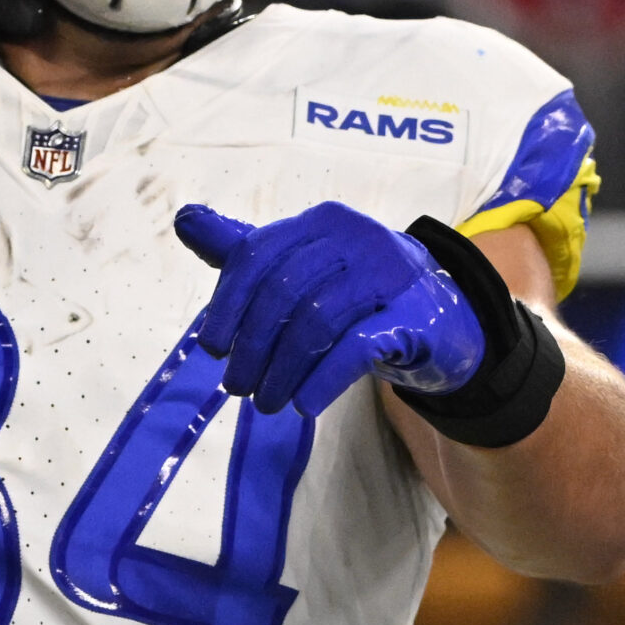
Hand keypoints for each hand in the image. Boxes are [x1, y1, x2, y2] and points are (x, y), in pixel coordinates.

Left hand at [176, 201, 485, 416]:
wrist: (440, 320)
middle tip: (238, 386)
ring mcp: (389, 272)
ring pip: (315, 321)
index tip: (213, 348)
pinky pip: (357, 347)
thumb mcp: (302, 267)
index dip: (226, 305)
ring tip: (266, 402)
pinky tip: (303, 404)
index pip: (256, 256)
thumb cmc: (356, 293)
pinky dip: (322, 379)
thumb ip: (245, 249)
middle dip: (252, 346)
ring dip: (281, 370)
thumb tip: (185, 220)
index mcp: (320, 221)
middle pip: (283, 292)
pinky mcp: (414, 315)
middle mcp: (355, 236)